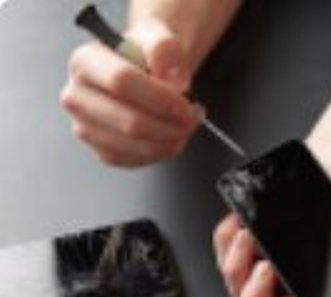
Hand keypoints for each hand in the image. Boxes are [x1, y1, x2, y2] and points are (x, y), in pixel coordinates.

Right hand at [60, 19, 199, 167]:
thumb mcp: (158, 38)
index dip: (160, 98)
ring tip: (184, 125)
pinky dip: (160, 152)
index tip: (186, 105)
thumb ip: (166, 49)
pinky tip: (171, 137)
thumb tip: (173, 80)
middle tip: (191, 118)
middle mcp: (77, 97)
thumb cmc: (145, 57)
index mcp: (85, 62)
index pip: (122, 82)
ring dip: (169, 141)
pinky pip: (134, 161)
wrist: (143, 71)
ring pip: (133, 146)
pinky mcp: (101, 150)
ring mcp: (86, 127)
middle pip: (129, 122)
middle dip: (169, 125)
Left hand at [212, 138, 330, 296]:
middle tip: (266, 273)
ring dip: (237, 273)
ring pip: (240, 294)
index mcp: (328, 289)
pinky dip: (226, 247)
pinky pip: (226, 259)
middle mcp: (296, 284)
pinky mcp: (251, 247)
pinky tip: (240, 229)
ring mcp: (270, 269)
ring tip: (251, 242)